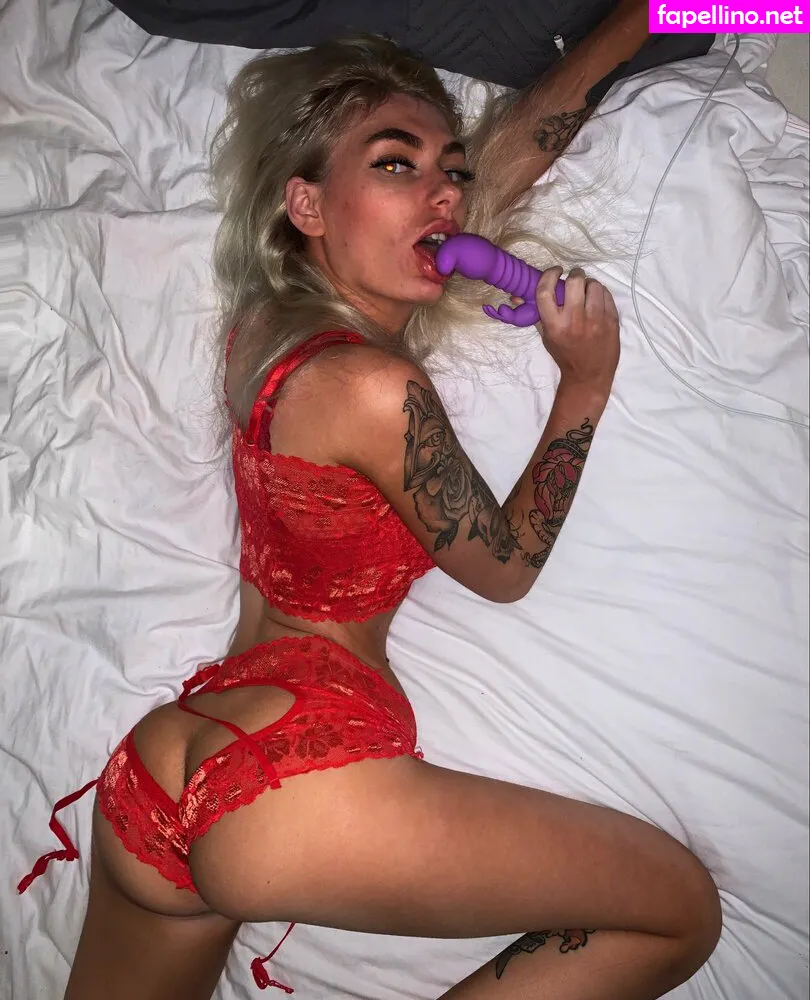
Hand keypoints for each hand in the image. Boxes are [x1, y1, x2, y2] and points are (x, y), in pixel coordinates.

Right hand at [535, 267, 619, 392]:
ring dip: (589, 284)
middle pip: (574, 281)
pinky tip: (597, 301)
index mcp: (554, 324)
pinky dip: (601, 293)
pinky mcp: (611, 320)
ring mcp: (595, 319)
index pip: (546, 290)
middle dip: (575, 275)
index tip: (555, 271)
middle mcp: (574, 320)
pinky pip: (606, 294)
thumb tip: (516, 296)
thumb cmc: (565, 355)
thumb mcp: (547, 336)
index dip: (549, 274)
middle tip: (575, 280)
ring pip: (594, 284)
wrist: (589, 375)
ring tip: (587, 292)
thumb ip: (536, 314)